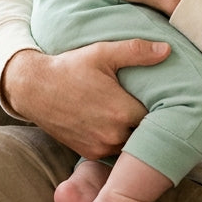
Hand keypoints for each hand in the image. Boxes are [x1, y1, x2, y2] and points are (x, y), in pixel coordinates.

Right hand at [1, 41, 169, 159]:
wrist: (33, 89)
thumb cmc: (69, 68)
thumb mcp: (102, 53)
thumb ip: (136, 52)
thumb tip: (167, 49)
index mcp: (121, 111)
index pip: (156, 116)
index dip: (161, 108)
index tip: (163, 99)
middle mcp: (112, 134)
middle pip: (144, 133)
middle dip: (148, 122)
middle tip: (151, 107)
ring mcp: (99, 146)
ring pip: (130, 145)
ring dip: (133, 134)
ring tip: (133, 116)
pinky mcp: (88, 152)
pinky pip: (113, 151)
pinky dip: (117, 141)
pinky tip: (116, 126)